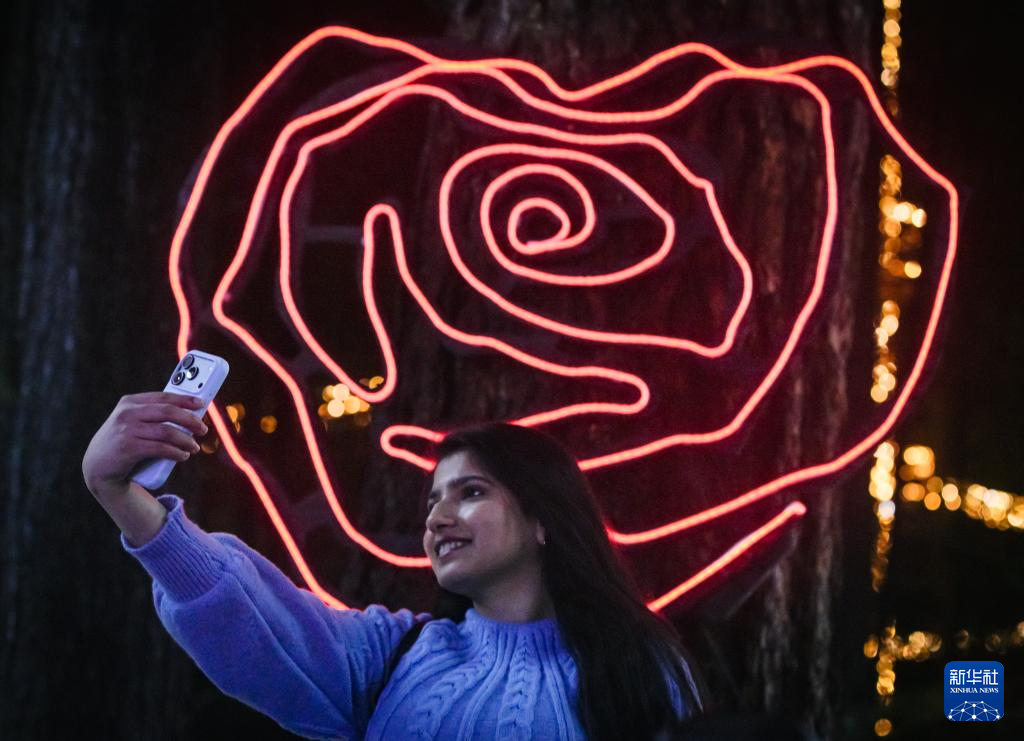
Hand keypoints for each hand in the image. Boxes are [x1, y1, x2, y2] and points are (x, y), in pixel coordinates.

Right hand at [82, 392, 207, 496]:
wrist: (97, 466)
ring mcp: (126, 430)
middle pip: (168, 412)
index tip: (201, 404)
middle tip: (203, 429)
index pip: (163, 396)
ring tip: (194, 447)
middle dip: (190, 420)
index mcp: (130, 402)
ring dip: (186, 440)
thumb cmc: (124, 442)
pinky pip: (160, 448)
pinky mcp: (128, 448)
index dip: (185, 399)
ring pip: (167, 431)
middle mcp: (127, 413)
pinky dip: (176, 452)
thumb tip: (190, 414)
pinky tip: (183, 455)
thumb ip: (153, 416)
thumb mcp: (132, 423)